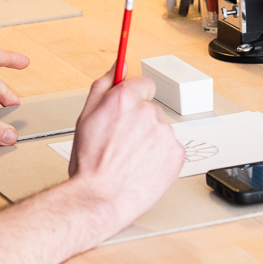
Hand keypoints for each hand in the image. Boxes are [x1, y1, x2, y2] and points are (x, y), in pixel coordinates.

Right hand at [64, 70, 183, 230]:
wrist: (100, 199)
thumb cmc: (90, 164)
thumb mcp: (85, 117)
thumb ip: (104, 85)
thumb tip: (119, 65)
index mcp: (124, 99)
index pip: (143, 84)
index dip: (133, 101)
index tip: (129, 112)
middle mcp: (147, 112)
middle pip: (151, 110)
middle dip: (140, 124)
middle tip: (122, 145)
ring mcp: (165, 133)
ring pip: (160, 132)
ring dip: (150, 142)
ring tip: (130, 161)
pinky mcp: (177, 154)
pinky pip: (171, 150)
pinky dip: (160, 159)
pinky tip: (143, 168)